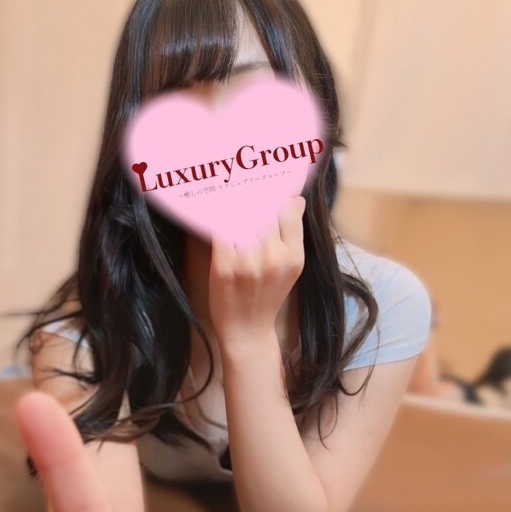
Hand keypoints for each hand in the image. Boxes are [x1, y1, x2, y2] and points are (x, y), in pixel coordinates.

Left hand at [209, 195, 305, 348]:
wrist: (247, 330)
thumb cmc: (268, 295)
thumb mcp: (291, 267)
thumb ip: (293, 233)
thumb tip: (296, 200)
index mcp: (293, 255)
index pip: (286, 207)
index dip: (276, 190)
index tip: (267, 181)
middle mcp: (273, 256)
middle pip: (262, 207)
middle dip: (251, 193)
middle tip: (240, 183)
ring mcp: (247, 261)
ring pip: (241, 213)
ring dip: (233, 201)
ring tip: (226, 193)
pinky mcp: (223, 266)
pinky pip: (219, 228)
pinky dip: (216, 216)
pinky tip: (213, 210)